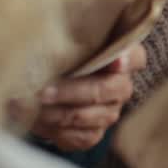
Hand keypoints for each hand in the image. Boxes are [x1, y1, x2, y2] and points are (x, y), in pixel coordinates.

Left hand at [11, 44, 145, 151]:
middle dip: (75, 92)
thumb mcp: (62, 39)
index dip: (127, 60)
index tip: (115, 62)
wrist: (40, 84)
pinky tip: (36, 120)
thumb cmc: (55, 54)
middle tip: (43, 92)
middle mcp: (121, 84)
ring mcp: (110, 110)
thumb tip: (46, 31)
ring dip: (60, 114)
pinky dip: (57, 131)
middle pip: (111, 89)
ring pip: (96, 116)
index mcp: (121, 55)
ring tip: (31, 107)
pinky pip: (83, 137)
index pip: (135, 57)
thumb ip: (66, 34)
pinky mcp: (94, 132)